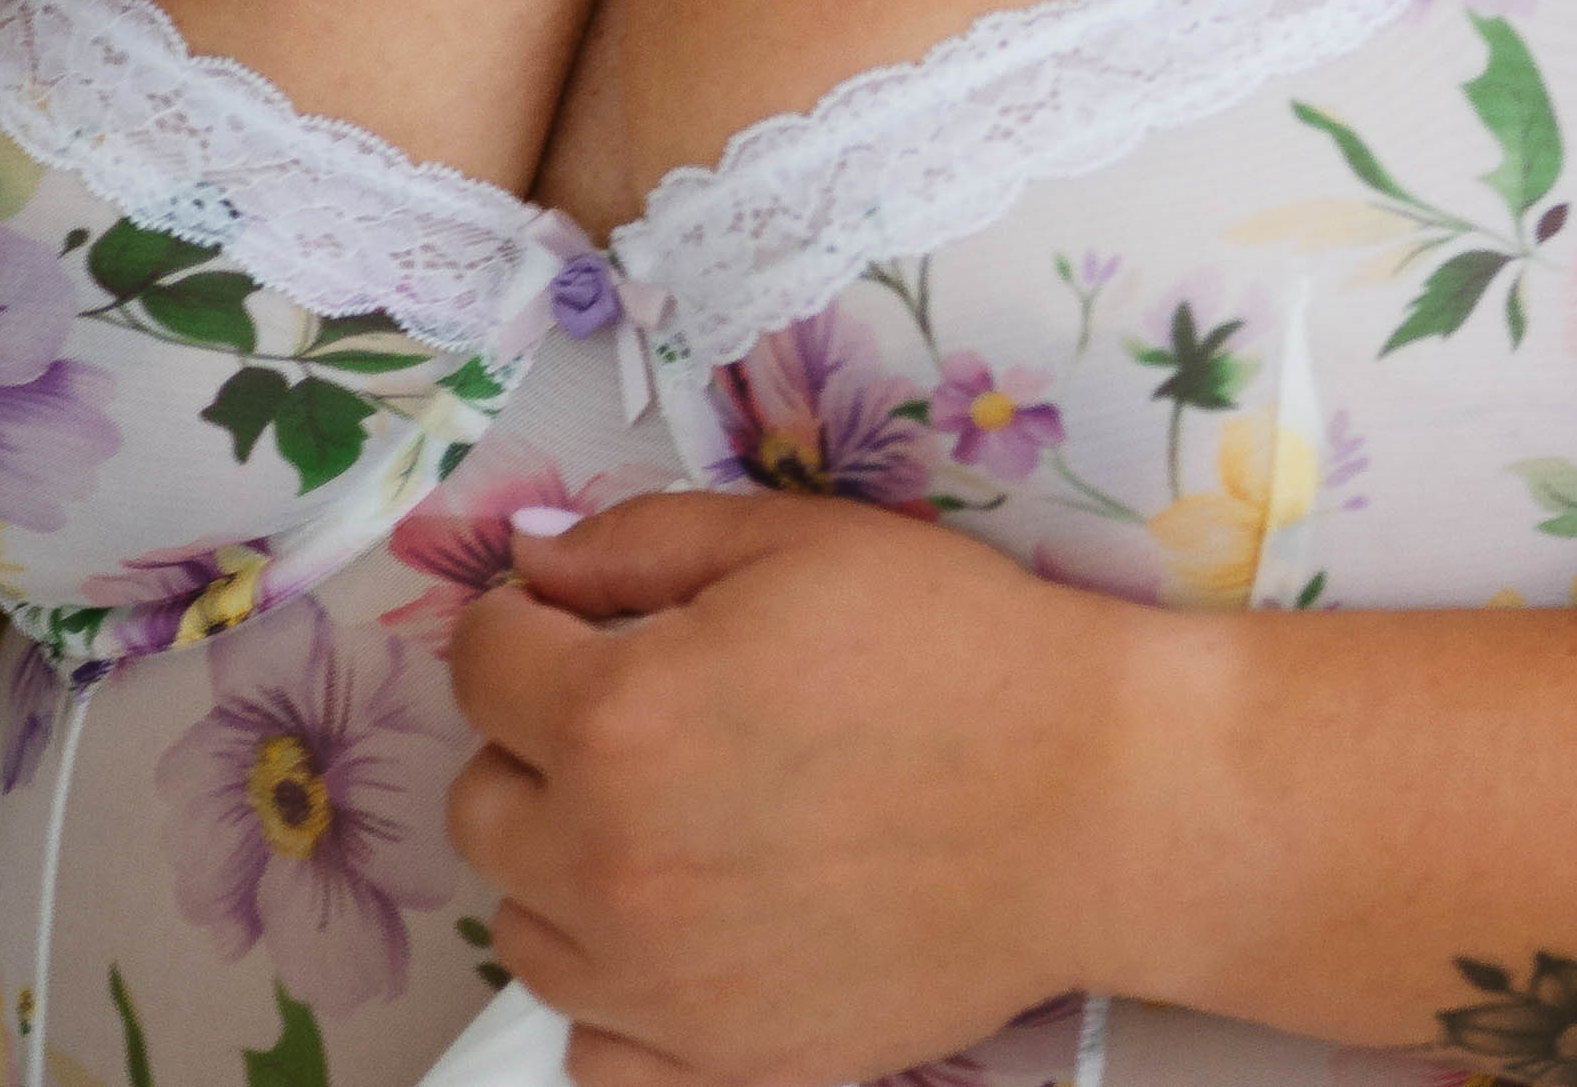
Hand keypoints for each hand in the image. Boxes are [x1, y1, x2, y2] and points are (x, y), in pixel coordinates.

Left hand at [443, 491, 1157, 1086]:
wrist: (1097, 800)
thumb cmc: (962, 651)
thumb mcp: (802, 541)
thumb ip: (638, 542)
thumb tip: (529, 568)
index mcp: (614, 717)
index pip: (479, 661)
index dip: (529, 623)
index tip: (583, 623)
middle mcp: (604, 861)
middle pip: (482, 801)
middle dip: (541, 745)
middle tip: (652, 720)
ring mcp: (655, 984)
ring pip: (523, 926)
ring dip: (572, 867)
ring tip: (688, 823)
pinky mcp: (719, 1065)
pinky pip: (592, 1047)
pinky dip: (621, 995)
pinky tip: (694, 936)